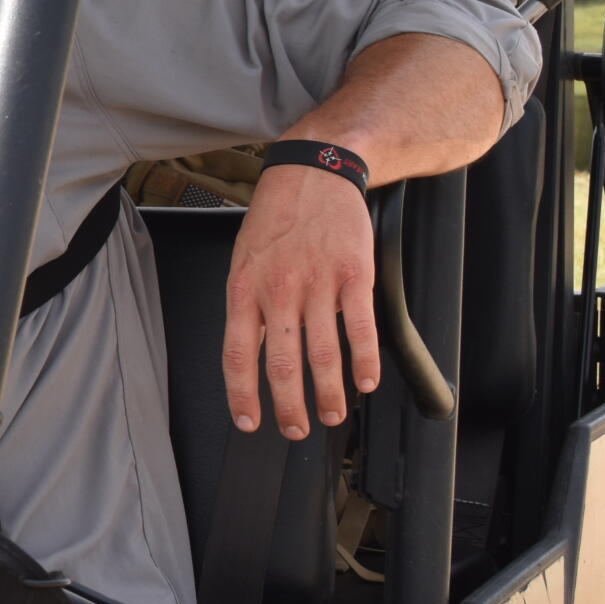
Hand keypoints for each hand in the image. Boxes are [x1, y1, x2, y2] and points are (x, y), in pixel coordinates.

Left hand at [221, 166, 378, 438]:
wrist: (313, 173)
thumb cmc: (276, 219)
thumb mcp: (244, 261)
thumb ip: (249, 307)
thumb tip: (251, 355)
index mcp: (244, 290)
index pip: (238, 355)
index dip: (243, 394)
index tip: (249, 422)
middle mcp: (277, 290)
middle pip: (282, 363)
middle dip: (289, 406)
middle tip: (296, 430)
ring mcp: (316, 283)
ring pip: (323, 353)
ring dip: (330, 392)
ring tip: (333, 413)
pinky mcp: (352, 275)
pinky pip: (359, 327)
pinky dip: (364, 360)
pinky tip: (366, 380)